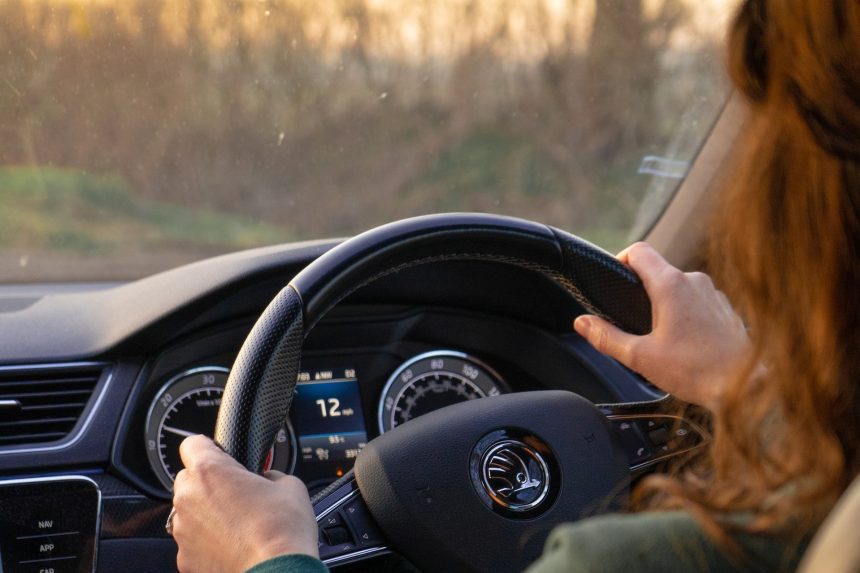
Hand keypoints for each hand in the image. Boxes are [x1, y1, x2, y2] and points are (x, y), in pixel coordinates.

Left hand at [172, 434, 317, 572]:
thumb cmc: (282, 531)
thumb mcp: (290, 485)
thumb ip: (270, 474)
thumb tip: (266, 480)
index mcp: (210, 471)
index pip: (192, 444)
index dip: (210, 448)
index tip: (222, 456)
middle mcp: (188, 499)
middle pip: (189, 479)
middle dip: (209, 483)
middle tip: (238, 494)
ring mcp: (183, 532)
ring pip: (190, 512)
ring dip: (207, 514)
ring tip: (238, 525)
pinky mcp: (185, 559)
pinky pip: (193, 542)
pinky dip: (208, 542)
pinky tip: (233, 546)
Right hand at [574, 242, 748, 410]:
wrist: (747, 387)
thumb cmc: (697, 371)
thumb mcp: (640, 357)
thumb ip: (606, 337)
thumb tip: (582, 323)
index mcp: (671, 285)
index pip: (639, 251)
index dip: (620, 260)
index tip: (613, 282)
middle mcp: (694, 281)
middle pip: (657, 270)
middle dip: (640, 290)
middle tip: (631, 319)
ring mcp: (713, 293)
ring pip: (678, 286)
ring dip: (664, 303)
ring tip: (659, 336)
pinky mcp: (725, 308)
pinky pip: (696, 300)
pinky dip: (685, 313)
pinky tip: (684, 342)